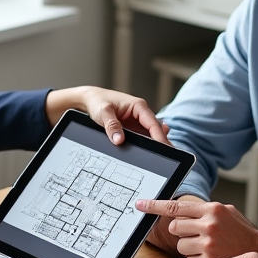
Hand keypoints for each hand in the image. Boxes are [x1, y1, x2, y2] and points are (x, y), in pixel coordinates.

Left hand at [45, 86, 168, 144]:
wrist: (89, 100)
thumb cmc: (98, 101)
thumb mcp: (103, 113)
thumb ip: (112, 126)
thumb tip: (120, 140)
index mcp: (138, 106)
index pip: (153, 123)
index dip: (160, 136)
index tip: (166, 148)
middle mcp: (140, 113)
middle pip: (154, 130)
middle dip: (161, 142)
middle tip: (168, 156)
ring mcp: (137, 121)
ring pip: (149, 135)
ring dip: (153, 144)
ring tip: (161, 157)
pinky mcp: (132, 127)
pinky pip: (141, 137)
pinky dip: (145, 144)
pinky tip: (149, 152)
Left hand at [136, 196, 257, 257]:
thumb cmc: (241, 231)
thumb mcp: (226, 211)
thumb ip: (203, 210)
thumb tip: (179, 211)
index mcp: (212, 209)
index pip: (176, 206)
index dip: (155, 205)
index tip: (140, 204)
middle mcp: (209, 225)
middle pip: (175, 227)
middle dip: (180, 231)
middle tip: (194, 233)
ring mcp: (208, 245)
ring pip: (181, 245)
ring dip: (189, 247)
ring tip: (207, 246)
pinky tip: (210, 257)